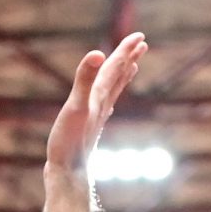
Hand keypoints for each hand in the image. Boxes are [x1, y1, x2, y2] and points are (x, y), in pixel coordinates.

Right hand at [46, 33, 147, 174]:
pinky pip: (103, 108)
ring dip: (122, 78)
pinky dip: (109, 99)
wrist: (68, 174)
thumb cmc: (69, 142)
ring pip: (113, 92)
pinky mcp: (89, 130)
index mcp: (98, 96)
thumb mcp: (75, 107)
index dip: (126, 51)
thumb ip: (84, 80)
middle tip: (142, 44)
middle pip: (118, 77)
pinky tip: (109, 104)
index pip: (115, 68)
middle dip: (128, 59)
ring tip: (132, 67)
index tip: (140, 36)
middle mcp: (101, 105)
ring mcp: (96, 118)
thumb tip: (98, 54)